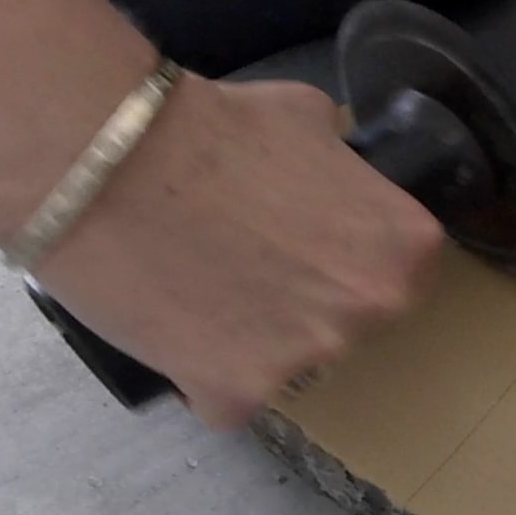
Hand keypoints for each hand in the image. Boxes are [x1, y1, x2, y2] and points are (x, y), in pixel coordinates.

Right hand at [28, 74, 445, 427]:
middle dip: (308, 298)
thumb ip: (339, 161)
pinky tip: (173, 320)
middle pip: (349, 320)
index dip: (351, 253)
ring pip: (289, 362)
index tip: (311, 240)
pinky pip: (231, 395)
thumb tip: (335, 165)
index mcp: (403, 246)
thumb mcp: (306, 117)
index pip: (401, 268)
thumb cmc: (213, 128)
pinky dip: (204, 371)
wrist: (112, 165)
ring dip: (255, 338)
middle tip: (249, 258)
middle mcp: (370, 311)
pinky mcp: (236, 397)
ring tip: (200, 283)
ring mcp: (305, 360)